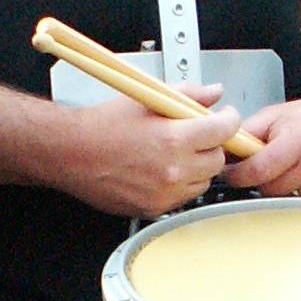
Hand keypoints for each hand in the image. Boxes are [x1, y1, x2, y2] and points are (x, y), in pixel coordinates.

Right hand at [47, 88, 239, 217]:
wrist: (71, 153)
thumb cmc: (101, 126)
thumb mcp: (146, 99)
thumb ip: (187, 94)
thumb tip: (212, 92)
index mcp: (174, 138)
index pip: (224, 130)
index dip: (229, 121)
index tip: (225, 118)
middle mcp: (174, 169)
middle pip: (218, 159)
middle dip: (212, 145)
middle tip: (197, 136)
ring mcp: (165, 192)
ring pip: (203, 181)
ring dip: (197, 167)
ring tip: (174, 154)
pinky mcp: (154, 207)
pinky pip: (182, 198)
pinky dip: (179, 185)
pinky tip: (160, 170)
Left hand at [222, 89, 300, 197]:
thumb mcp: (275, 115)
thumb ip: (246, 134)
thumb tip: (221, 152)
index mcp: (299, 142)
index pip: (257, 171)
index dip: (237, 175)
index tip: (231, 174)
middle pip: (270, 190)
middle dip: (261, 181)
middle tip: (266, 167)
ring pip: (287, 201)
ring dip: (282, 190)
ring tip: (291, 170)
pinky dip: (300, 196)